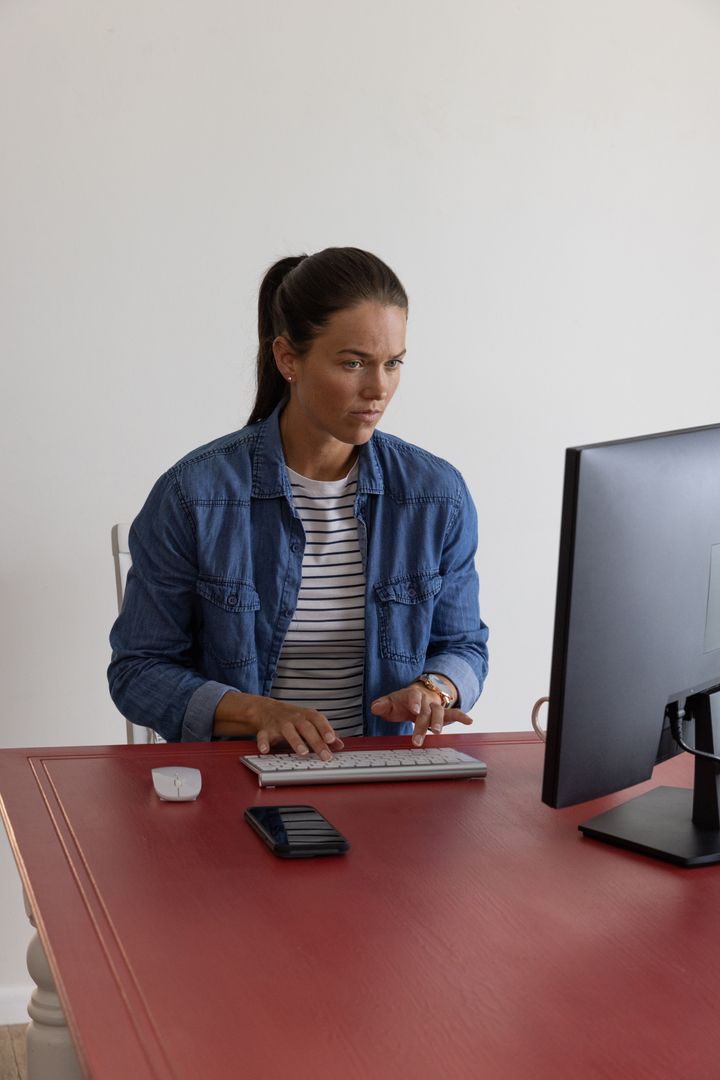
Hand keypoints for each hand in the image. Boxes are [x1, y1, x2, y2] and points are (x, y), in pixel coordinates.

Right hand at [213, 693, 343, 760]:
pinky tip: (265, 750)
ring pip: (288, 731)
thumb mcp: (310, 722)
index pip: (318, 720)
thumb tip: (340, 744)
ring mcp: (280, 724)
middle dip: (316, 742)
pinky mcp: (266, 730)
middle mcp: (294, 718)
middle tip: (325, 755)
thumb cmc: (293, 718)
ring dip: (296, 741)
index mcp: (307, 716)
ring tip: (303, 752)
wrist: (266, 709)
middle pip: (306, 728)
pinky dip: (264, 743)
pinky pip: (264, 736)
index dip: (326, 729)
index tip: (332, 740)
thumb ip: (324, 733)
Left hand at [370, 684, 472, 746]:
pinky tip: (469, 721)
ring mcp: (436, 705)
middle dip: (422, 724)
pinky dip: (461, 716)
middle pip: (425, 710)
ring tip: (437, 732)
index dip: (414, 702)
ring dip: (438, 722)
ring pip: (439, 712)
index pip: (413, 695)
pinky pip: (454, 713)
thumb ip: (382, 705)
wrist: (418, 695)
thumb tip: (375, 708)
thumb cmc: (402, 701)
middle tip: (417, 740)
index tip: (414, 710)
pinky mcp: (444, 713)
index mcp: (412, 694)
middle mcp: (426, 699)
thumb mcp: (390, 702)